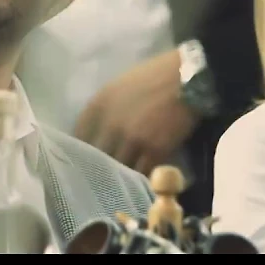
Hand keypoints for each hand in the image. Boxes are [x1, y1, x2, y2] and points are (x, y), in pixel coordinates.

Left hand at [75, 49, 199, 175]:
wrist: (186, 78)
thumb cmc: (152, 77)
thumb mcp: (116, 88)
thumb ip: (102, 112)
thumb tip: (96, 134)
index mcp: (97, 106)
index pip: (78, 137)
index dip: (80, 151)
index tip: (84, 161)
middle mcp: (110, 125)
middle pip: (96, 158)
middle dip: (98, 169)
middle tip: (100, 180)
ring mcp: (132, 139)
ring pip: (118, 170)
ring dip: (120, 179)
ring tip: (121, 187)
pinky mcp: (155, 150)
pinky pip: (142, 173)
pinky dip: (140, 180)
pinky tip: (141, 185)